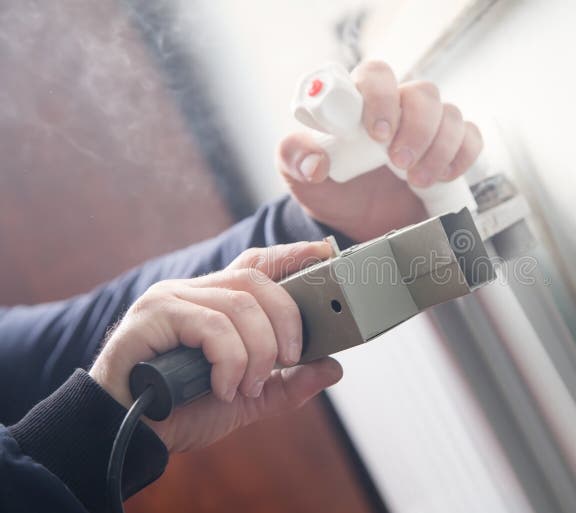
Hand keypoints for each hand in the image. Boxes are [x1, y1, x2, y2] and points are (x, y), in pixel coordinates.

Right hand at [89, 242, 340, 451]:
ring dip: (258, 351)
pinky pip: (212, 326)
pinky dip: (229, 360)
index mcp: (215, 303)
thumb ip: (287, 385)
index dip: (291, 254)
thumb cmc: (181, 411)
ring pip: (239, 304)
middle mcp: (193, 291)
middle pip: (256, 280)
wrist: (129, 435)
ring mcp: (170, 299)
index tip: (323, 253)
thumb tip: (331, 369)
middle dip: (286, 320)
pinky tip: (222, 387)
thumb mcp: (247, 399)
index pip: (257, 265)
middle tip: (291, 359)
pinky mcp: (152, 316)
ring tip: (248, 386)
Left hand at [277, 60, 482, 241]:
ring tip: (418, 182)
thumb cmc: (330, 190)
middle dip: (417, 129)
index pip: (377, 74)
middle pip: (423, 93)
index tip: (378, 134)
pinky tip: (445, 177)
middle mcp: (399, 108)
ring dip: (440, 147)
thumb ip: (294, 159)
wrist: (358, 225)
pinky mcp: (450, 150)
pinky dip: (464, 155)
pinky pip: (471, 137)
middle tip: (400, 165)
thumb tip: (315, 162)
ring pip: (451, 114)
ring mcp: (428, 128)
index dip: (382, 97)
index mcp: (361, 102)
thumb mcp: (299, 177)